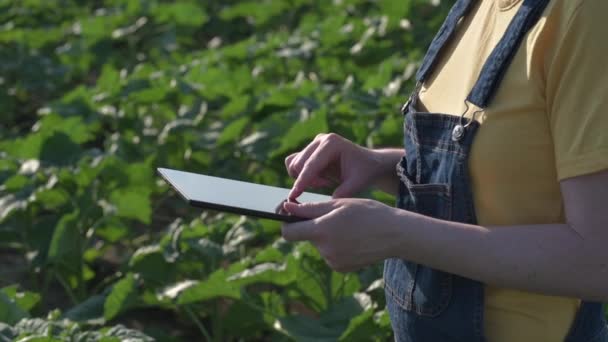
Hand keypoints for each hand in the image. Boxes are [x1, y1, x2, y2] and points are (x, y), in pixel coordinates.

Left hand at [281, 198, 402, 271]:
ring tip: (348, 227)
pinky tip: (352, 239)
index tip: (289, 215)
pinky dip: (336, 246)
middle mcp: (324, 249)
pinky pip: (330, 254)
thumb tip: (286, 208)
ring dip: (326, 236)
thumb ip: (310, 208)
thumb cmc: (368, 213)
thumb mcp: (339, 203)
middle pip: (305, 237)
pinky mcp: (341, 268)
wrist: (395, 234)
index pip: (288, 232)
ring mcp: (333, 261)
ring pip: (319, 245)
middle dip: (311, 227)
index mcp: (321, 230)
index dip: (286, 223)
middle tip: (329, 217)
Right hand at [285, 133, 394, 198]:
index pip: (311, 165)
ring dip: (306, 178)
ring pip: (294, 164)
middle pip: (298, 164)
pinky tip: (321, 179)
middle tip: (327, 186)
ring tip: (325, 182)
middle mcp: (320, 140)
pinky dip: (304, 175)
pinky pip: (296, 164)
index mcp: (332, 143)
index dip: (302, 181)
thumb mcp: (357, 183)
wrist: (369, 163)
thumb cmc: (365, 171)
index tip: (293, 196)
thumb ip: (342, 193)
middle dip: (308, 181)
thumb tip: (325, 204)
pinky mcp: (310, 150)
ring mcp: (314, 143)